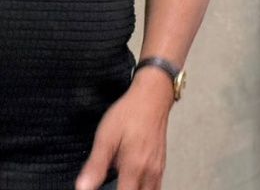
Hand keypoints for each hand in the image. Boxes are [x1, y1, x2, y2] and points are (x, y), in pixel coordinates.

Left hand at [75, 71, 171, 189]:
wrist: (153, 96)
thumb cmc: (130, 113)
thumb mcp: (106, 137)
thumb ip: (96, 165)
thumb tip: (82, 188)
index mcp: (134, 167)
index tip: (100, 189)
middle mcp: (149, 171)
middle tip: (112, 186)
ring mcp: (158, 167)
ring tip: (122, 185)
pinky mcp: (161, 161)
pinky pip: (156, 185)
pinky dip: (145, 189)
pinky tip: (134, 185)